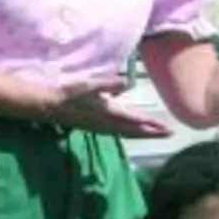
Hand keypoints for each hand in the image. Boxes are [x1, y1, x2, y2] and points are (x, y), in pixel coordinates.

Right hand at [44, 77, 173, 138]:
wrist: (48, 106)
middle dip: (153, 133)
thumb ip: (109, 83)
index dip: (153, 125)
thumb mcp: (89, 84)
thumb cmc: (69, 93)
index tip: (168, 128)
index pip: (137, 121)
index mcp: (110, 113)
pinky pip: (118, 133)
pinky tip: (129, 130)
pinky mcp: (95, 127)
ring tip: (155, 134)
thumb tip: (127, 83)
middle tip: (170, 134)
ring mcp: (101, 127)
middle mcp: (108, 124)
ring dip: (143, 134)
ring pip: (128, 133)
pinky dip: (130, 133)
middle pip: (136, 131)